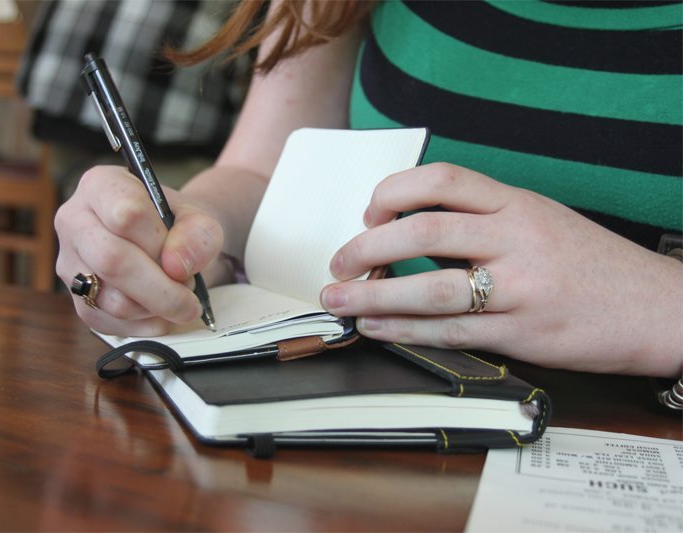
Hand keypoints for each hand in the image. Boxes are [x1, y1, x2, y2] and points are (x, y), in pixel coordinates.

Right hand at [55, 165, 223, 336]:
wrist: (169, 243)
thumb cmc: (177, 225)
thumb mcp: (199, 218)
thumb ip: (198, 234)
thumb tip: (176, 267)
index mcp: (100, 185)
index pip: (125, 213)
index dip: (160, 242)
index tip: (180, 256)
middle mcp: (75, 220)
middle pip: (112, 260)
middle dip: (162, 289)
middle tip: (190, 298)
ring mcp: (70, 262)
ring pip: (112, 299)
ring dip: (156, 307)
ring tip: (176, 295)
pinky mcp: (77, 299)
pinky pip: (109, 322)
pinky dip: (145, 324)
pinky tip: (160, 312)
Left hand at [321, 163, 682, 376]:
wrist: (656, 308)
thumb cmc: (591, 264)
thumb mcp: (541, 219)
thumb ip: (484, 218)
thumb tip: (411, 229)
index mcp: (518, 203)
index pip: (441, 180)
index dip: (392, 192)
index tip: (369, 213)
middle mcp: (517, 238)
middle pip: (424, 232)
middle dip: (367, 247)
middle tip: (338, 264)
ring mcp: (521, 287)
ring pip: (431, 288)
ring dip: (374, 295)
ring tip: (340, 300)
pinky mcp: (523, 333)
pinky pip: (452, 332)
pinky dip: (405, 330)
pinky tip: (377, 328)